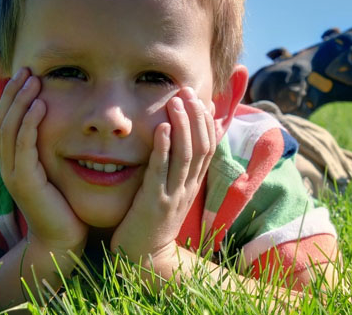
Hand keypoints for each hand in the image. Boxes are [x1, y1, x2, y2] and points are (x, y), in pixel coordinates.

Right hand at [0, 68, 87, 252]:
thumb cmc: (65, 204)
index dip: (14, 96)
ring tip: (33, 79)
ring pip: (10, 129)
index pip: (8, 120)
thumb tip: (66, 123)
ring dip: (21, 101)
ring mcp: (14, 173)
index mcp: (15, 160)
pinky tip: (40, 106)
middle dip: (14, 92)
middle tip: (28, 69)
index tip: (27, 74)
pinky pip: (24, 146)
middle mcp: (9, 164)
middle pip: (4, 119)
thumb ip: (53, 149)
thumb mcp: (56, 170)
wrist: (62, 239)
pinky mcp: (25, 182)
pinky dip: (30, 124)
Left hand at [110, 86, 215, 267]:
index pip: (208, 147)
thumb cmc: (152, 221)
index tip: (202, 99)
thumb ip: (177, 169)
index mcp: (192, 183)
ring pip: (186, 155)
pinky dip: (164, 148)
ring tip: (176, 101)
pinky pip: (162, 172)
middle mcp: (188, 187)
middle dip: (196, 116)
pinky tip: (161, 128)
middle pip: (201, 146)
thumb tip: (178, 145)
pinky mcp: (155, 204)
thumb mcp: (171, 192)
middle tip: (189, 91)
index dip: (207, 121)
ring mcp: (173, 195)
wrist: (144, 259)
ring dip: (183, 125)